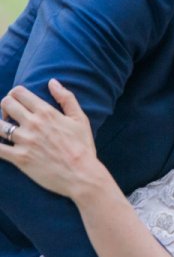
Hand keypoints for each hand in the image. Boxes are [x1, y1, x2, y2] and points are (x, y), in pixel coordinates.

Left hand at [0, 80, 108, 198]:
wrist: (82, 175)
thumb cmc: (83, 147)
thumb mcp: (80, 119)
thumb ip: (66, 98)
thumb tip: (52, 81)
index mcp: (47, 112)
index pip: (19, 93)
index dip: (15, 95)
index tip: (18, 103)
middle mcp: (33, 124)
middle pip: (5, 104)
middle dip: (5, 107)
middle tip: (10, 116)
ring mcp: (24, 141)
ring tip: (5, 130)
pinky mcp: (19, 158)